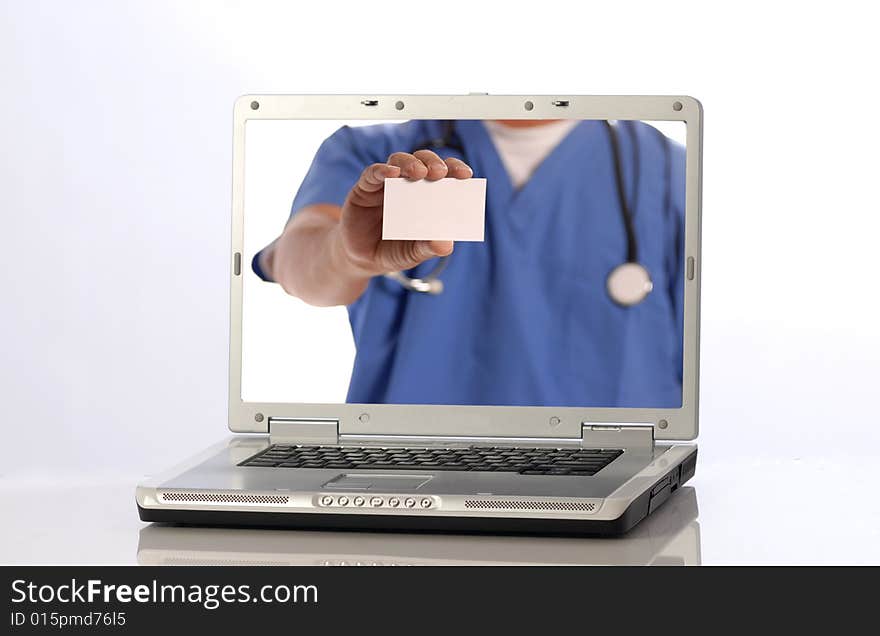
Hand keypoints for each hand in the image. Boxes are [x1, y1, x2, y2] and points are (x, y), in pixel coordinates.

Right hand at [337, 149, 472, 274]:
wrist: (362, 259)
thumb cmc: (393, 251)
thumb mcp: (413, 254)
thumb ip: (428, 247)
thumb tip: (446, 244)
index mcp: (427, 196)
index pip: (444, 175)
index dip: (455, 170)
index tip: (465, 175)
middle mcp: (408, 185)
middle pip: (423, 162)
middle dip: (434, 163)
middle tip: (440, 172)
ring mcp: (386, 184)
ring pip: (399, 161)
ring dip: (411, 163)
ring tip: (419, 172)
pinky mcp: (365, 187)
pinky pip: (373, 173)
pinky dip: (382, 170)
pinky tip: (391, 173)